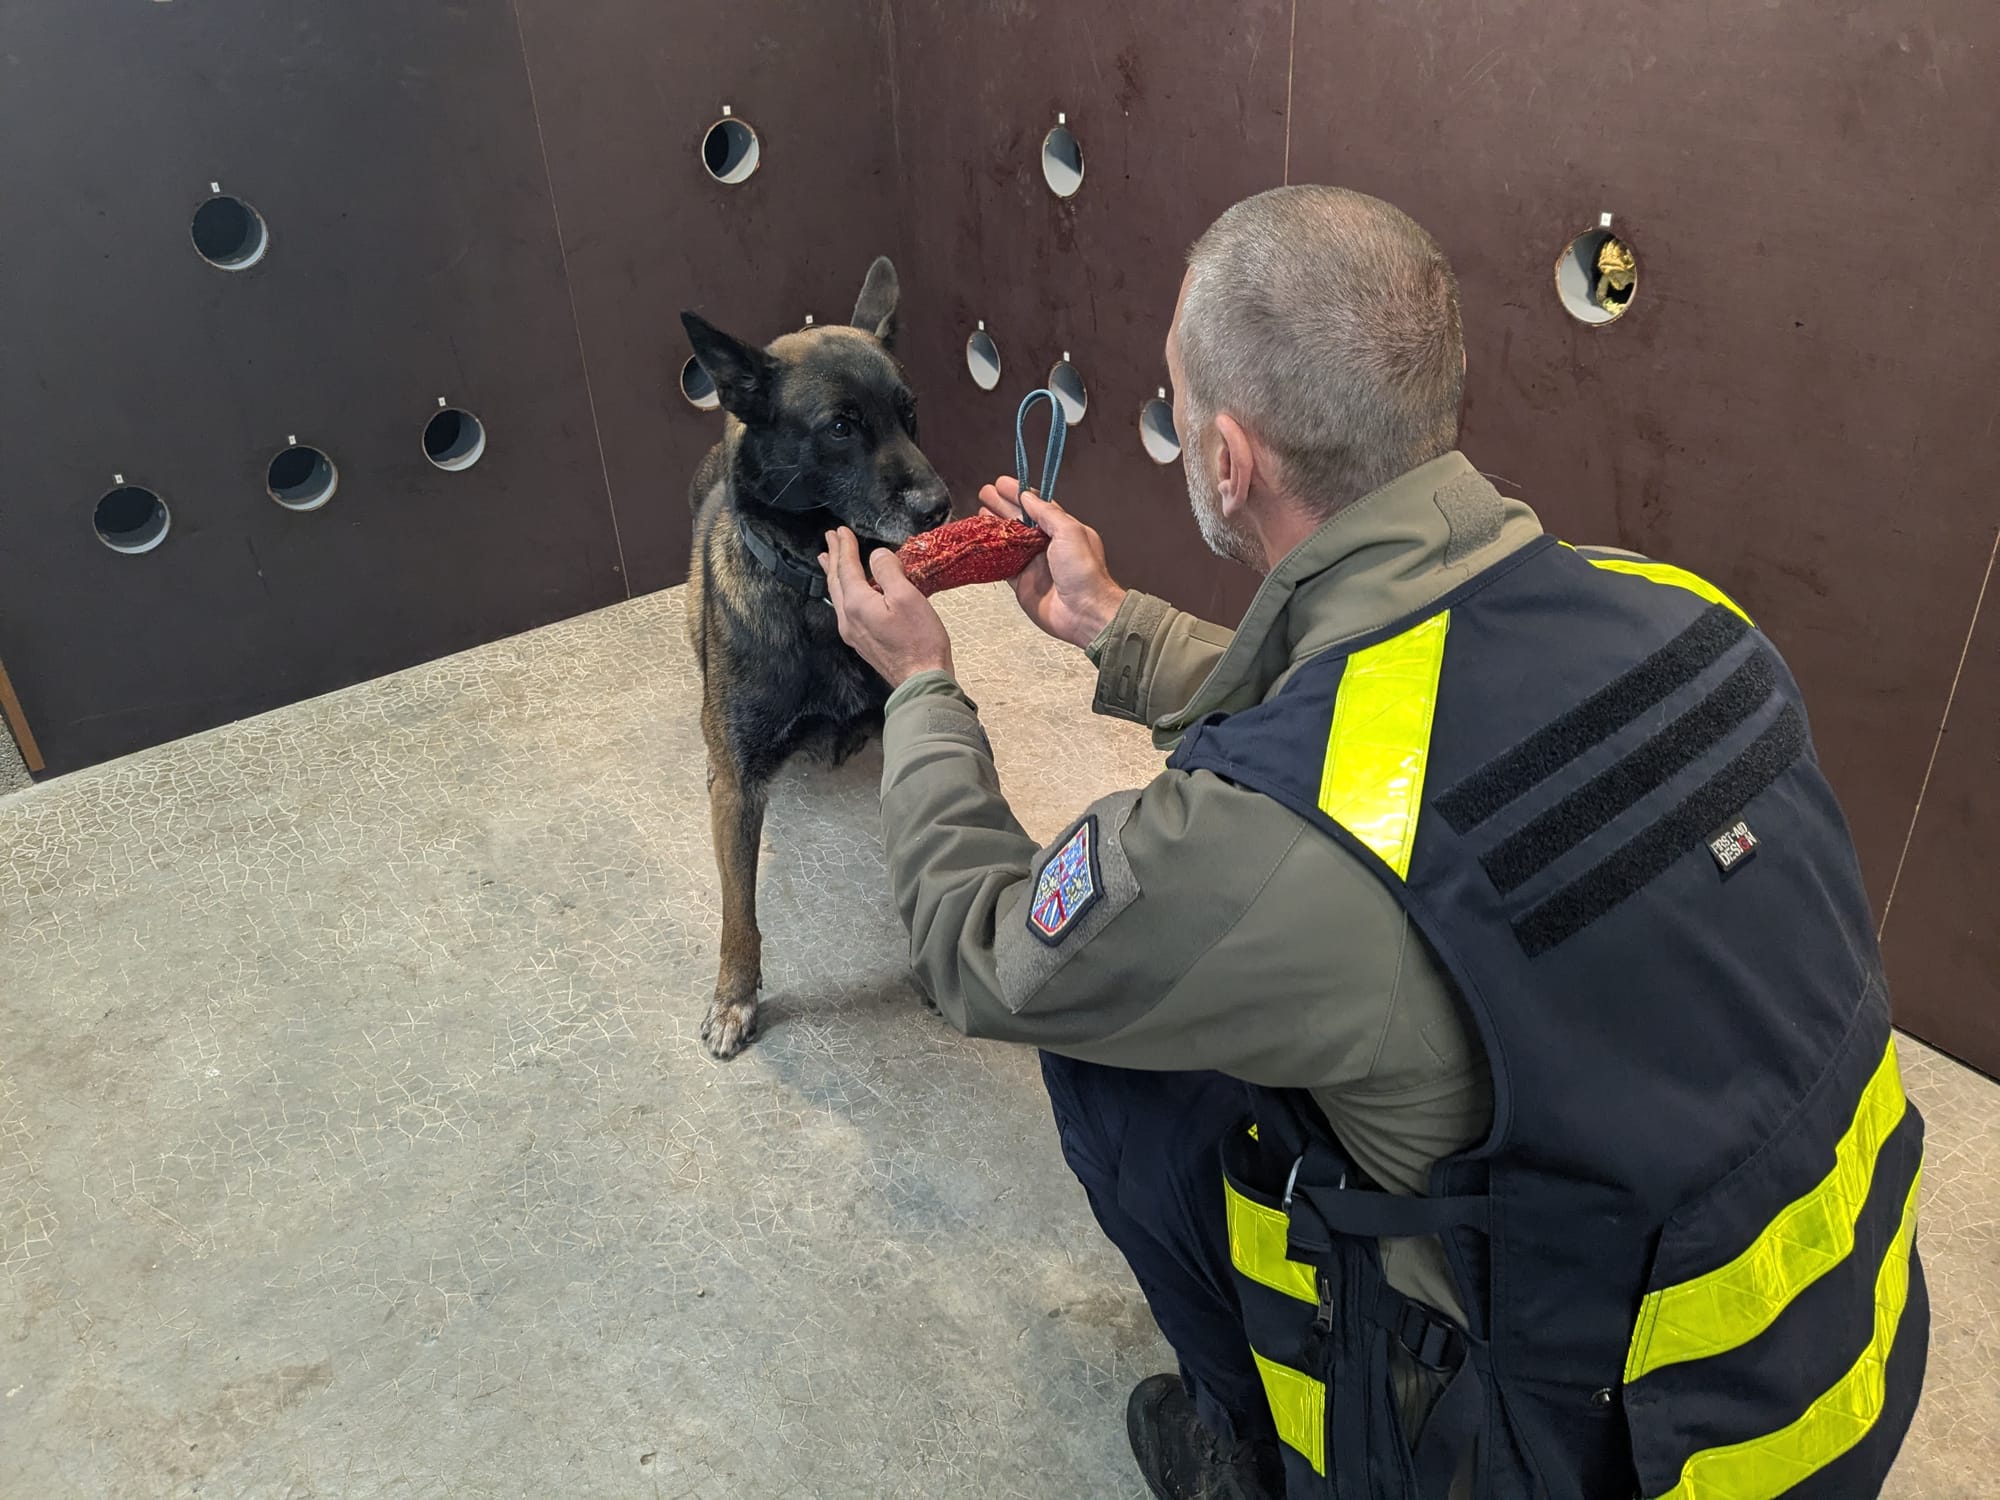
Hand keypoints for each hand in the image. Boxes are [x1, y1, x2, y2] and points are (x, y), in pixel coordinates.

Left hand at [819, 528, 955, 687]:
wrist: (921, 681)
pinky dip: (843, 591)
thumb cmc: (919, 641)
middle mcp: (848, 618)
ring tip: (828, 561)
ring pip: (837, 596)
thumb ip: (888, 572)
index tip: (841, 530)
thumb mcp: (908, 598)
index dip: (845, 547)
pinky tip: (847, 592)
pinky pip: (845, 609)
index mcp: (857, 604)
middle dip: (834, 557)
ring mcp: (853, 633)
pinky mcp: (862, 643)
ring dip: (834, 574)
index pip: (846, 567)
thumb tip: (876, 556)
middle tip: (829, 539)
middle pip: (836, 581)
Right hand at [977, 477, 1126, 649]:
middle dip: (1001, 505)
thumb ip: (1048, 513)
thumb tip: (1028, 497)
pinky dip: (991, 554)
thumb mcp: (1070, 533)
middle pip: (1019, 520)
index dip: (1018, 493)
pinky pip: (1002, 565)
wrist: (1084, 612)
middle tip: (984, 492)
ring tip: (979, 510)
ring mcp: (1033, 564)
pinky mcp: (1022, 583)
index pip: (1036, 506)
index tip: (1001, 483)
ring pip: (1008, 540)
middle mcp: (1047, 545)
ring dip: (994, 525)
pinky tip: (981, 542)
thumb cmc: (1084, 572)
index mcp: (1062, 529)